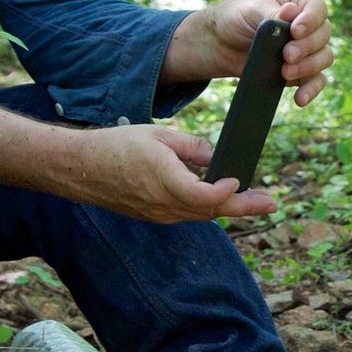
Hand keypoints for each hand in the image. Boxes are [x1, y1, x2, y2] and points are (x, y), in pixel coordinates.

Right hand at [65, 124, 276, 223]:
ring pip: (201, 215)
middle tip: (271, 202)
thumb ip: (192, 146)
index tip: (240, 180)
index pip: (204, 196)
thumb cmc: (117, 145)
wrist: (80, 167)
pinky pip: (186, 214)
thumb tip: (217, 156)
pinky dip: (207, 207)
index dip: (225, 193)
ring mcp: (158, 213)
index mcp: (164, 180)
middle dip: (243, 207)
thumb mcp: (159, 135)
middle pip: (210, 211)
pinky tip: (221, 199)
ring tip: (255, 202)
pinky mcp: (153, 215)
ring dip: (228, 209)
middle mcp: (163, 204)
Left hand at [171, 0, 334, 106]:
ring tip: (285, 72)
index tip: (295, 31)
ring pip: (324, 57)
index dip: (311, 20)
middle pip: (323, 35)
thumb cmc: (237, 17)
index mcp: (298, 0)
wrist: (221, 43)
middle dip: (307, 47)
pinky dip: (311, 90)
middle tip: (287, 55)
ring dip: (308, 67)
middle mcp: (308, 24)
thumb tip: (291, 12)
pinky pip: (316, 81)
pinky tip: (299, 99)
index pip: (318, 8)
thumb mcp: (251, 10)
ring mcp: (307, 48)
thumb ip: (272, 13)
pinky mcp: (301, 70)